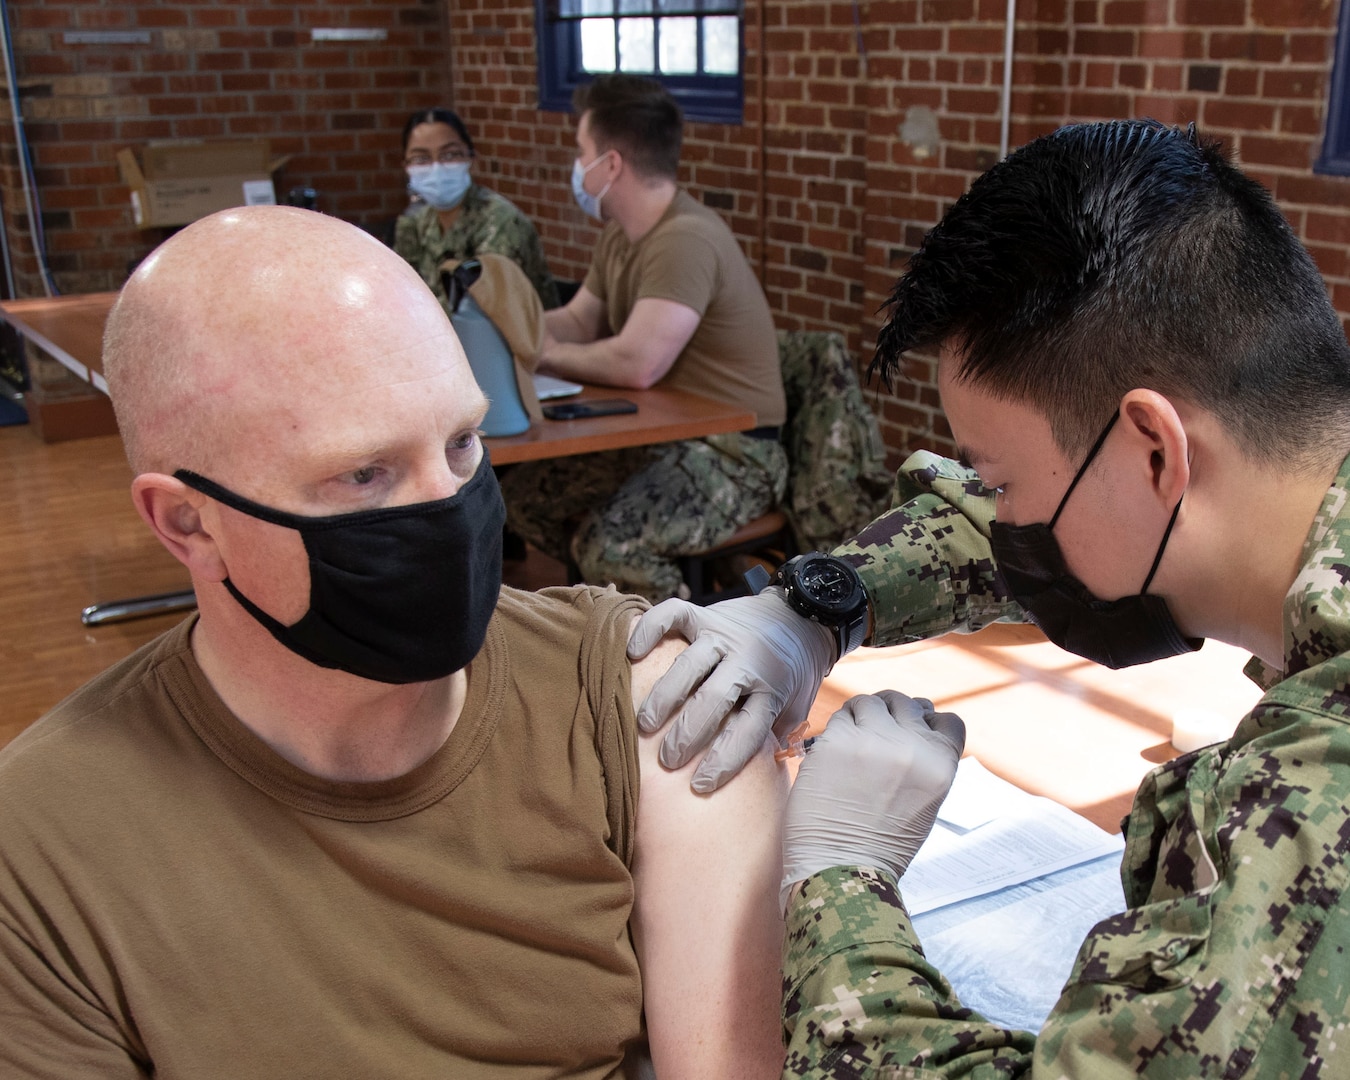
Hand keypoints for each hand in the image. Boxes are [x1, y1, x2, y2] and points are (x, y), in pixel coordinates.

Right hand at [626, 589, 834, 792]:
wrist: (801, 615)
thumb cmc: (792, 672)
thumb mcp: (796, 706)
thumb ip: (776, 736)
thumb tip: (754, 779)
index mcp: (773, 689)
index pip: (747, 731)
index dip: (724, 761)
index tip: (699, 785)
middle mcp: (748, 660)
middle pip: (714, 699)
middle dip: (687, 734)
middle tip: (666, 760)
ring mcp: (724, 634)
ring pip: (689, 664)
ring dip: (664, 697)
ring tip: (644, 725)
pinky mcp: (706, 614)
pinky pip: (673, 615)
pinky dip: (650, 629)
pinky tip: (633, 653)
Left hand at [781, 690, 964, 910]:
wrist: (843, 869)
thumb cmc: (880, 846)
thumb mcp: (923, 804)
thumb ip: (923, 764)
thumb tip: (912, 728)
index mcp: (940, 765)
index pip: (946, 720)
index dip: (927, 720)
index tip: (910, 728)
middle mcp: (912, 746)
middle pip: (905, 703)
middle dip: (890, 712)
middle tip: (872, 729)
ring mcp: (874, 740)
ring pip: (870, 702)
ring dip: (861, 714)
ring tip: (851, 738)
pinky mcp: (838, 740)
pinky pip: (841, 716)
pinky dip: (838, 727)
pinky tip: (833, 748)